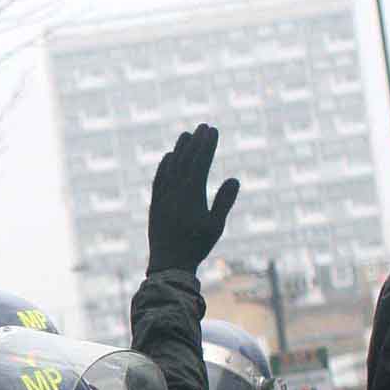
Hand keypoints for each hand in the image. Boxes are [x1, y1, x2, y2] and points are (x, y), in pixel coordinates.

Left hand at [148, 125, 240, 273]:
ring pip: (170, 167)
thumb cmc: (196, 247)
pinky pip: (158, 179)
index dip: (207, 145)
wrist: (168, 264)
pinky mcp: (155, 204)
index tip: (213, 130)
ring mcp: (163, 197)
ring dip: (179, 149)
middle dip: (195, 142)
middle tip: (204, 126)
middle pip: (186, 160)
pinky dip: (164, 166)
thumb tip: (234, 179)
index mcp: (191, 195)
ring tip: (186, 134)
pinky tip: (168, 156)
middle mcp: (175, 192)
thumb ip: (224, 202)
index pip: (200, 163)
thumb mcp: (216, 226)